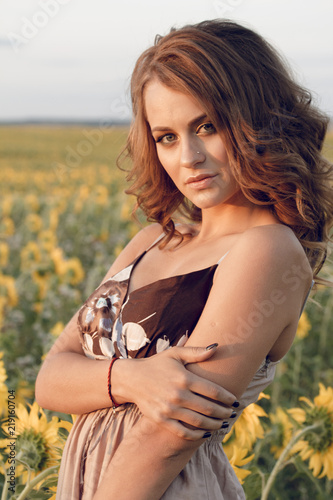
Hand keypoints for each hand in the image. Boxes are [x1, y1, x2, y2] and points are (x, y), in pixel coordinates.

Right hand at [112, 345, 237, 439]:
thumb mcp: (175, 353)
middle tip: (233, 414)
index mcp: (184, 378)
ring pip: (199, 422)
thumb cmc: (157, 364)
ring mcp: (169, 409)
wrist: (132, 379)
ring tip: (223, 423)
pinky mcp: (161, 420)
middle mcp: (177, 395)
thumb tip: (216, 347)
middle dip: (224, 412)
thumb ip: (196, 352)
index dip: (227, 398)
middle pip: (209, 408)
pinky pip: (183, 432)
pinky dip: (197, 435)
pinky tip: (205, 433)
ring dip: (215, 425)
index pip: (213, 391)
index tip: (235, 401)